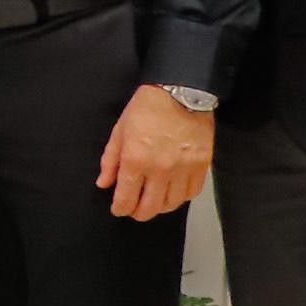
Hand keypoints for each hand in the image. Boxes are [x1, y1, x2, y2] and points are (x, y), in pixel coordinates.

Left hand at [97, 85, 211, 220]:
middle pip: (150, 208)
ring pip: (172, 204)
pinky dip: (181, 197)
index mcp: (135, 161)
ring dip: (160, 207)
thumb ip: (110, 160)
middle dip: (138, 213)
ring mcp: (183, 169)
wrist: (181, 92)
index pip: (126, 199)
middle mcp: (160, 170)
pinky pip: (192, 193)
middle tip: (134, 210)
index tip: (118, 209)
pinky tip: (173, 193)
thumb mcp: (120, 131)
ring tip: (153, 202)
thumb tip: (104, 183)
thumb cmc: (147, 108)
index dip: (120, 209)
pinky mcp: (201, 165)